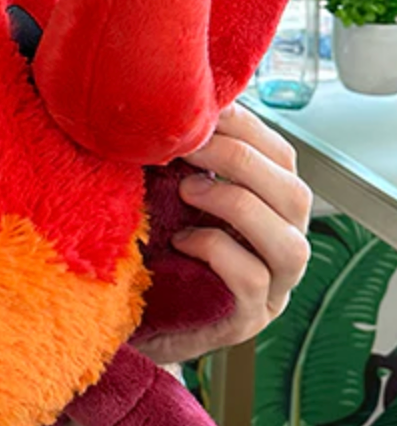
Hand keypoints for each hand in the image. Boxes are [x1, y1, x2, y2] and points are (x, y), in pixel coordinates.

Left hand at [134, 104, 312, 364]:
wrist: (131, 315)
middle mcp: (283, 244)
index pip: (281, 156)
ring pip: (290, 243)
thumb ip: (184, 159)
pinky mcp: (248, 317)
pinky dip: (217, 250)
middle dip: (240, 160)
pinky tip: (181, 239)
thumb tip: (169, 109)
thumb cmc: (154, 245)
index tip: (201, 110)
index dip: (246, 128)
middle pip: (294, 194)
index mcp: (270, 206)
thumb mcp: (171, 195)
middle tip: (188, 146)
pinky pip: (254, 279)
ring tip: (187, 189)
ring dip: (237, 204)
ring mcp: (273, 286)